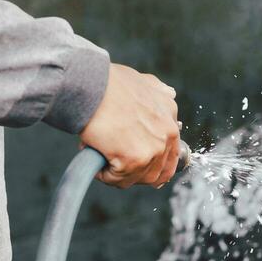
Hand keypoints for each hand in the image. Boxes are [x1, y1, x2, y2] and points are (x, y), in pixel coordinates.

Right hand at [78, 64, 181, 187]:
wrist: (91, 85)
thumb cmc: (109, 82)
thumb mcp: (143, 81)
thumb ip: (158, 91)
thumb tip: (169, 94)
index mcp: (170, 117)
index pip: (170, 154)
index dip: (152, 163)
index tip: (138, 165)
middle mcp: (167, 134)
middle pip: (155, 172)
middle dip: (135, 171)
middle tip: (115, 161)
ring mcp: (152, 149)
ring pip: (137, 178)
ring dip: (118, 174)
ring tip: (103, 157)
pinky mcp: (134, 160)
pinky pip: (118, 179)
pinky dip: (103, 174)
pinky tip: (96, 157)